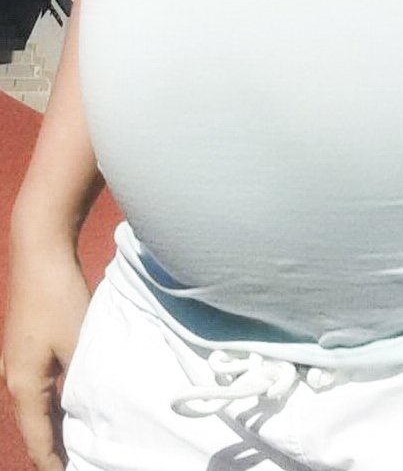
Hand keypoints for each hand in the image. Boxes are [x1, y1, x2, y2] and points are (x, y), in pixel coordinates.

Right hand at [1, 239, 90, 470]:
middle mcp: (13, 378)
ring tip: (79, 440)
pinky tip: (71, 401)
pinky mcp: (23, 344)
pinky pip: (37, 385)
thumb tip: (92, 409)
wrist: (39, 251)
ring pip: (36, 405)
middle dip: (56, 447)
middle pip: (35, 426)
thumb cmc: (58, 297)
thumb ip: (83, 381)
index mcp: (24, 386)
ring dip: (55, 423)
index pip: (39, 441)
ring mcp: (15, 361)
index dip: (54, 464)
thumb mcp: (78, 344)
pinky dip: (53, 400)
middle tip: (80, 463)